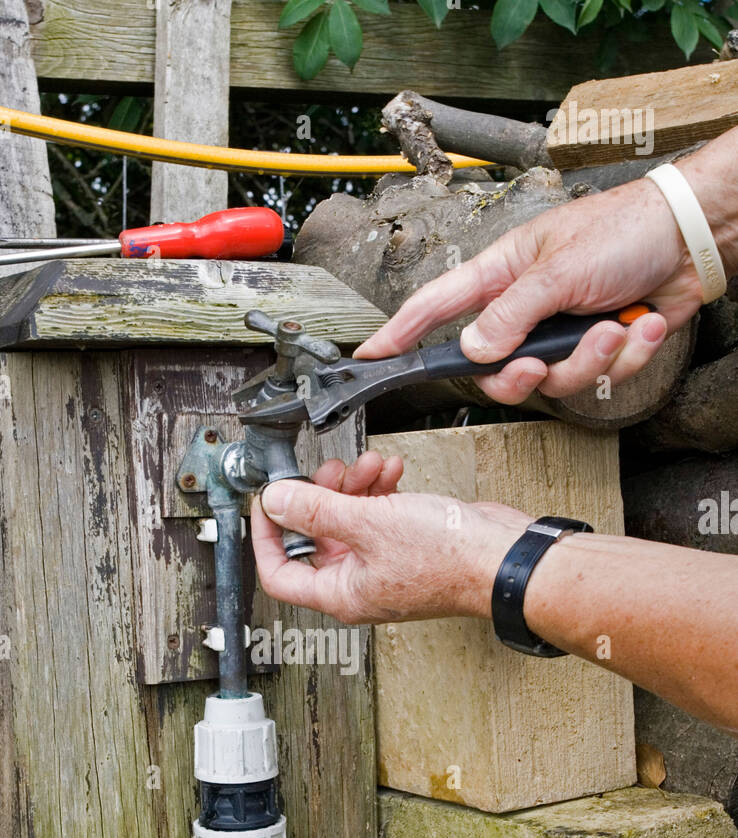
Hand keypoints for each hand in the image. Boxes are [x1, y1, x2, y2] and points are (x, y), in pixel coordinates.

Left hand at [251, 450, 531, 624]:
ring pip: (349, 522)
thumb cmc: (449, 558)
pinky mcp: (408, 547)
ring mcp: (384, 567)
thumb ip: (315, 510)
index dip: (266, 537)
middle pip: (316, 539)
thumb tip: (275, 501)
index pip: (280, 575)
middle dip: (320, 498)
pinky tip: (393, 471)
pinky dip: (380, 491)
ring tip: (369, 464)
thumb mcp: (369, 524)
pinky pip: (378, 517)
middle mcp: (359, 585)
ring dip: (353, 487)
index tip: (268, 502)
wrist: (504, 558)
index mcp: (341, 594)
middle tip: (329, 469)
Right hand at [354, 175, 703, 402]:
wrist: (693, 238)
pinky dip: (625, 355)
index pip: (437, 308)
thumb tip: (476, 352)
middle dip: (522, 376)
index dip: (401, 334)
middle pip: (495, 369)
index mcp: (503, 274)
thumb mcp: (558, 270)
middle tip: (537, 366)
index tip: (371, 357)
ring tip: (613, 328)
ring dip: (588, 360)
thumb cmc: (627, 229)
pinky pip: (597, 377)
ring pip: (552, 381)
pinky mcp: (597, 347)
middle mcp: (527, 307)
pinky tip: (641, 323)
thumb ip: (511, 316)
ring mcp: (561, 331)